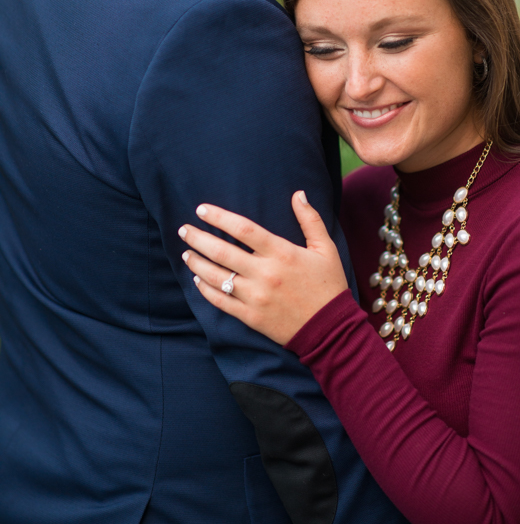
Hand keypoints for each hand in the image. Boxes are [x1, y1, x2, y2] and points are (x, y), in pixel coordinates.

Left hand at [178, 191, 348, 344]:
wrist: (331, 329)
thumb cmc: (329, 285)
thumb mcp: (326, 248)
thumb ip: (310, 219)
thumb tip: (298, 194)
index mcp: (282, 253)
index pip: (243, 229)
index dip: (219, 217)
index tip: (202, 210)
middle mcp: (265, 273)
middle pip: (222, 251)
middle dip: (198, 238)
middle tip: (184, 229)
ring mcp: (255, 296)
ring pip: (216, 277)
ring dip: (196, 263)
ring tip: (186, 253)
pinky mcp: (251, 316)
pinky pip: (221, 302)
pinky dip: (205, 290)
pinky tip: (197, 280)